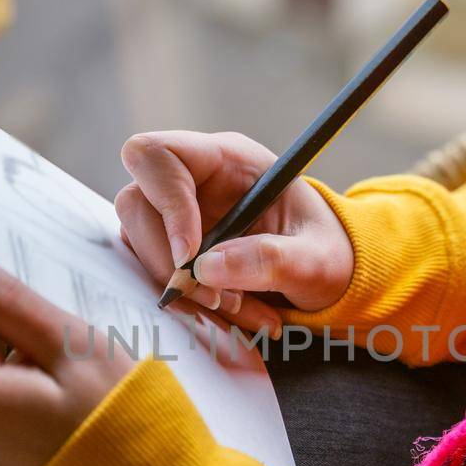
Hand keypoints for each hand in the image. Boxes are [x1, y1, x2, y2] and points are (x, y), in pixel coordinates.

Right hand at [116, 130, 354, 332]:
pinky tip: (233, 310)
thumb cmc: (328, 252)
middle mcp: (194, 180)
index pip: (158, 155)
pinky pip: (157, 273)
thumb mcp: (317, 259)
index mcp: (227, 158)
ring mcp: (179, 214)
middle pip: (136, 204)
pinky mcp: (174, 247)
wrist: (329, 273)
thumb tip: (207, 267)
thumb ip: (272, 259)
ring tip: (237, 306)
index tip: (188, 256)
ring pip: (142, 245)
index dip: (164, 202)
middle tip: (214, 297)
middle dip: (167, 261)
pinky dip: (190, 302)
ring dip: (182, 288)